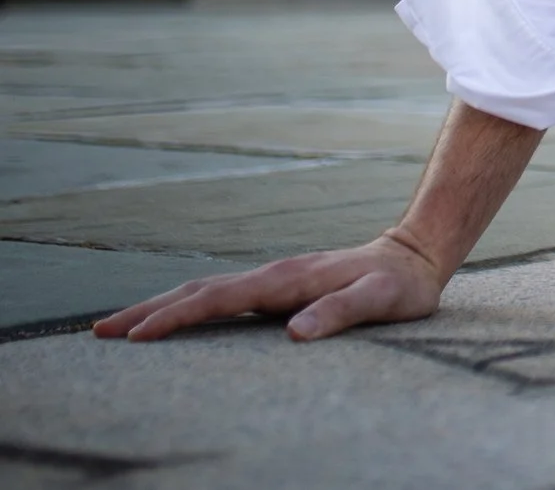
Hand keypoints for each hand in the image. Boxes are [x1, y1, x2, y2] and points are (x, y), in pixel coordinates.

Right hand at [93, 229, 445, 342]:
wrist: (414, 254)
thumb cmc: (400, 285)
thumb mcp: (380, 300)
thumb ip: (342, 312)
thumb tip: (294, 332)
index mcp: (287, 280)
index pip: (220, 299)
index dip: (177, 318)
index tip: (138, 337)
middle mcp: (272, 276)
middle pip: (199, 291)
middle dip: (149, 311)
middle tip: (101, 333)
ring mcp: (272, 280)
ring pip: (205, 291)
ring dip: (161, 308)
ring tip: (120, 329)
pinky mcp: (277, 287)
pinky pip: (222, 297)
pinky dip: (188, 307)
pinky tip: (174, 321)